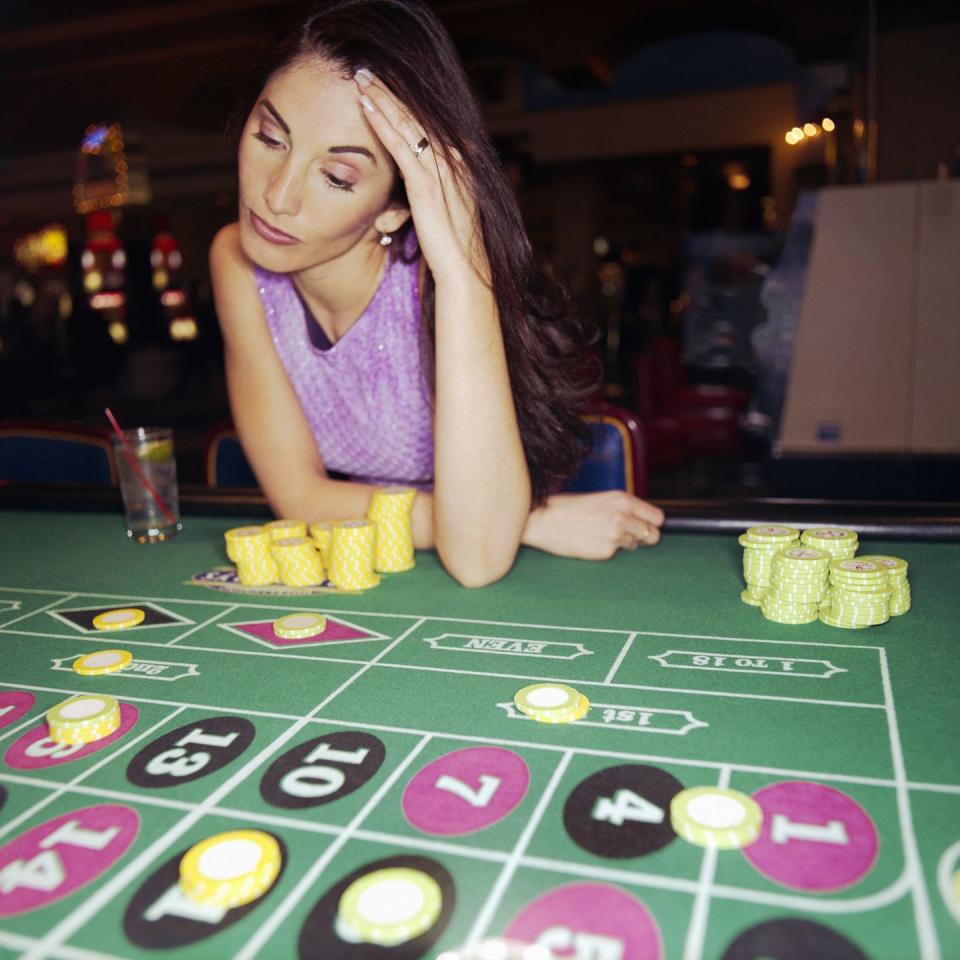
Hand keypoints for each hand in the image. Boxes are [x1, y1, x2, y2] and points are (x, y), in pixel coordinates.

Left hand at [354, 70, 487, 285]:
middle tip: (366, 70)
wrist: (462, 271)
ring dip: (384, 99)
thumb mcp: (442, 211)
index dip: (404, 104)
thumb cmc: (450, 249)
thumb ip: (430, 191)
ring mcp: (441, 172)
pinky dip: (383, 124)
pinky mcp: (426, 186)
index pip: (428, 125)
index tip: (384, 86)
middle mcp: (454, 161)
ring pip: (409, 125)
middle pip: (418, 117)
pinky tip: (367, 107)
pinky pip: (401, 147)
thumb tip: (413, 184)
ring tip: (361, 78)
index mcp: (459, 165)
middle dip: (391, 92)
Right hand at [522, 491, 664, 559]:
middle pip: (653, 535)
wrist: (543, 519)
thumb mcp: (600, 499)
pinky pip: (615, 554)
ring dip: (623, 543)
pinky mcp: (606, 552)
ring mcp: (615, 536)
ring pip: (634, 546)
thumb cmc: (567, 508)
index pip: (657, 517)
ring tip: (601, 535)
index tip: (644, 525)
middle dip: (644, 538)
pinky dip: (607, 550)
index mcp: (623, 500)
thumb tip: (641, 521)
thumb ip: (622, 508)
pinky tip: (591, 542)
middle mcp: (623, 517)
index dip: (651, 523)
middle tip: (628, 536)